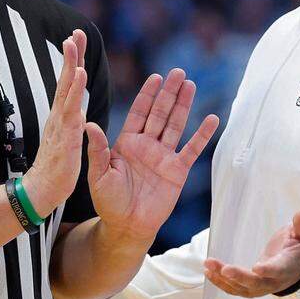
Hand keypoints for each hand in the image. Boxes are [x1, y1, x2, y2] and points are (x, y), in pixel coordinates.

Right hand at [22, 29, 87, 215]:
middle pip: (66, 79)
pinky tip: (80, 74)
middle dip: (71, 55)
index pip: (69, 84)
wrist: (43, 190)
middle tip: (75, 32)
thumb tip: (78, 110)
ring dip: (71, 65)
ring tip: (74, 43)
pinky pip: (71, 108)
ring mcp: (60, 123)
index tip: (77, 41)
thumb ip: (72, 123)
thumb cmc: (56, 168)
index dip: (73, 62)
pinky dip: (75, 90)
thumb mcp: (68, 139)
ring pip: (66, 89)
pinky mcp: (65, 135)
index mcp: (62, 116)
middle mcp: (59, 115)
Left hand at [86, 68, 219, 242]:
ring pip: (176, 125)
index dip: (147, 95)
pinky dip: (202, 135)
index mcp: (127, 142)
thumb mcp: (98, 175)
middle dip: (168, 93)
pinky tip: (211, 118)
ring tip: (191, 85)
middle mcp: (147, 145)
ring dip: (183, 105)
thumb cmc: (109, 202)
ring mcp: (164, 156)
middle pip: (160, 113)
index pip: (139, 113)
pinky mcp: (177, 171)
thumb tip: (88, 124)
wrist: (127, 227)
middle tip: (178, 72)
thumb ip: (97, 150)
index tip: (155, 77)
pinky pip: (192, 149)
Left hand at [204, 212, 299, 297]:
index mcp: (287, 266)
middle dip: (240, 277)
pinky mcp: (250, 288)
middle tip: (225, 269)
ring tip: (208, 264)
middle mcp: (273, 281)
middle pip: (256, 283)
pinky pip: (234, 289)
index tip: (257, 268)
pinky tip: (208, 272)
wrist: (296, 269)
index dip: (269, 270)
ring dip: (223, 279)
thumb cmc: (297, 248)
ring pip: (241, 288)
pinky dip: (220, 283)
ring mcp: (261, 287)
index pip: (278, 270)